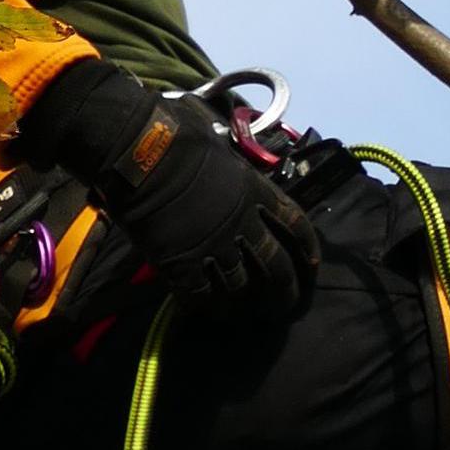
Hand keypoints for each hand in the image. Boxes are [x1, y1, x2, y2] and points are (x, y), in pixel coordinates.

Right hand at [19, 60, 318, 314]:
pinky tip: (207, 311)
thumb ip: (230, 160)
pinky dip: (207, 306)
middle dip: (287, 291)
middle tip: (287, 307)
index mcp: (256, 191)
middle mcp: (242, 223)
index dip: (308, 248)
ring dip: (247, 305)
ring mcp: (213, 246)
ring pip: (241, 287)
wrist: (137, 150)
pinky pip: (201, 295)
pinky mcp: (182, 263)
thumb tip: (229, 154)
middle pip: (276, 267)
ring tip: (248, 316)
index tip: (311, 264)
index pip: (295, 224)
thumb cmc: (175, 133)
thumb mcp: (218, 141)